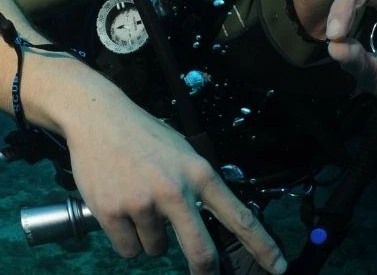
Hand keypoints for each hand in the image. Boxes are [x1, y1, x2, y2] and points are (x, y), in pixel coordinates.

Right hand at [64, 95, 286, 274]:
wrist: (98, 117)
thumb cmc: (142, 134)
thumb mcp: (183, 151)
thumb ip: (198, 185)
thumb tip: (212, 223)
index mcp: (199, 174)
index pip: (239, 216)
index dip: (262, 246)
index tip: (278, 266)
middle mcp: (175, 191)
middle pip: (201, 251)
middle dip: (204, 270)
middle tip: (203, 274)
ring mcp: (143, 203)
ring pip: (156, 249)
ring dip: (150, 238)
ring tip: (137, 203)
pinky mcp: (112, 213)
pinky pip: (128, 250)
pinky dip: (126, 239)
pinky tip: (120, 210)